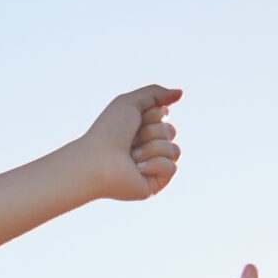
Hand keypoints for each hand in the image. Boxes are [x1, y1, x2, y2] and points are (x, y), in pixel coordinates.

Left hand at [78, 86, 181, 202]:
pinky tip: (137, 168)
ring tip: (132, 156)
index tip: (134, 121)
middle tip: (130, 140)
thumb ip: (155, 93)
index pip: (164, 116)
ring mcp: (151, 167)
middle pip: (170, 132)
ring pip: (174, 150)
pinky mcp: (154, 184)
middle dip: (151, 132)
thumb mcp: (129, 103)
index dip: (152, 115)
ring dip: (152, 148)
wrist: (96, 161)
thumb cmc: (108, 132)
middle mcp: (146, 148)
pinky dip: (155, 164)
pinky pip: (172, 168)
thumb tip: (181, 93)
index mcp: (140, 130)